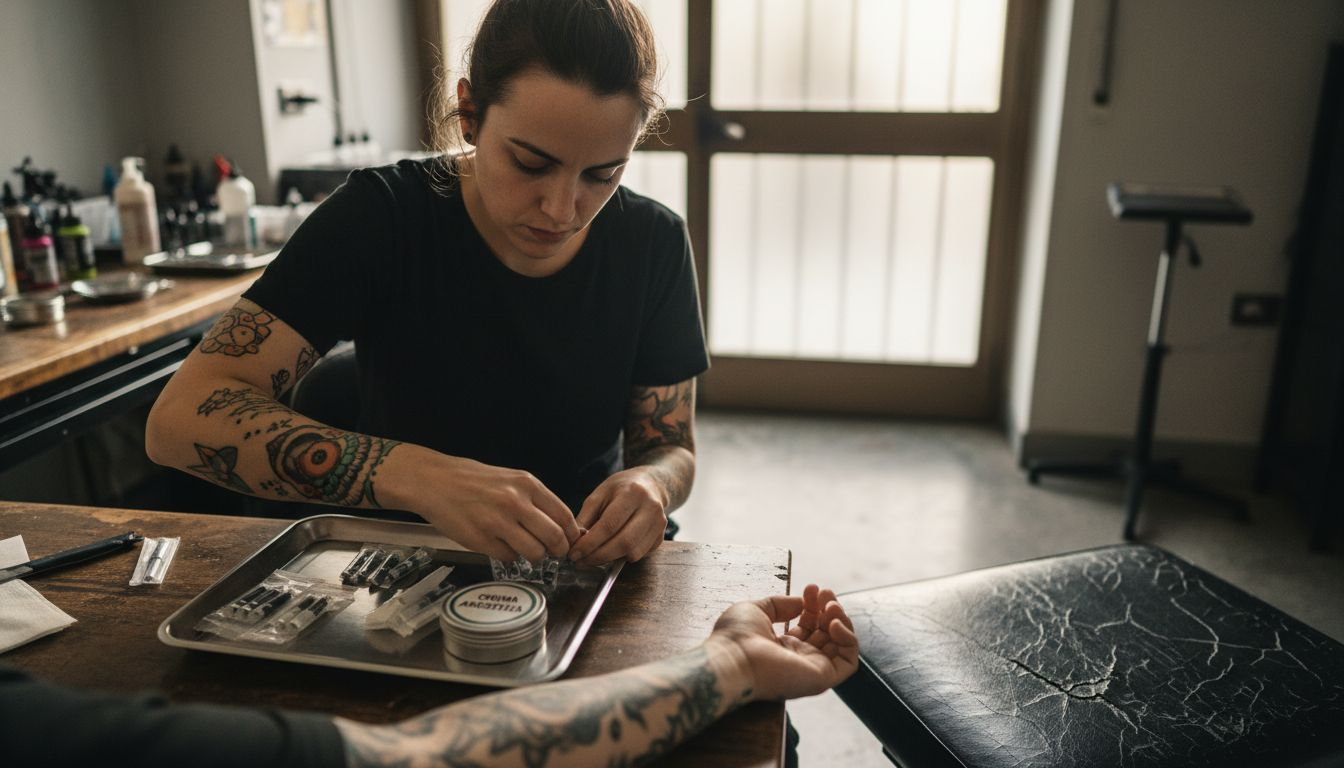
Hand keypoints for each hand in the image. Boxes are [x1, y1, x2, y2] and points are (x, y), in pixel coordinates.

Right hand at [411, 454, 580, 561]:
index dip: (571, 534)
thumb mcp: (510, 479)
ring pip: (534, 552)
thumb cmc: (471, 480)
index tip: (571, 541)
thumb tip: (558, 523)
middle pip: (554, 538)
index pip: (563, 516)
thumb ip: (534, 499)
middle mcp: (516, 502)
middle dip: (558, 550)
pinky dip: (508, 555)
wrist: (434, 481)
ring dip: (533, 555)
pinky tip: (499, 544)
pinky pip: (508, 557)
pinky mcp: (481, 540)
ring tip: (524, 547)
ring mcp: (498, 522)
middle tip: (555, 553)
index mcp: (527, 485)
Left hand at [570, 466, 668, 565]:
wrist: (651, 485)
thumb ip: (586, 517)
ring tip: (594, 556)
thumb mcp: (600, 494)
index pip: (609, 525)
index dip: (590, 543)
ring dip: (610, 559)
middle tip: (581, 561)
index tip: (574, 553)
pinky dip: (623, 557)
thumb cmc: (622, 488)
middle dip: (599, 556)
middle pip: (624, 542)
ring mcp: (659, 523)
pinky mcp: (661, 536)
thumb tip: (575, 542)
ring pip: (633, 553)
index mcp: (632, 493)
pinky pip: (640, 555)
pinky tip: (612, 550)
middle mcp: (650, 508)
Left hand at [709, 584, 858, 700]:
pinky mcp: (821, 679)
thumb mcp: (757, 609)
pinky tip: (834, 623)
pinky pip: (848, 662)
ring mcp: (811, 670)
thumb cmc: (736, 637)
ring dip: (842, 620)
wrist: (732, 659)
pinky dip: (848, 639)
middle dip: (829, 608)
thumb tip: (802, 603)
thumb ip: (780, 605)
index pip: (809, 625)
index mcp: (782, 646)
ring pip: (841, 646)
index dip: (813, 605)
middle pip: (826, 633)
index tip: (811, 587)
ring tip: (831, 605)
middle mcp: (799, 659)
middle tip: (825, 592)